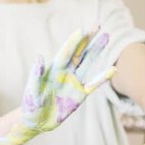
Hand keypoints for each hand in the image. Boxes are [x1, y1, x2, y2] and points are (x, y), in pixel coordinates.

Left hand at [0, 27, 115, 144]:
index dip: (73, 42)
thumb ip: (36, 75)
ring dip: (97, 51)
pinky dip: (102, 78)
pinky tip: (113, 69)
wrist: (36, 121)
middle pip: (79, 53)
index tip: (82, 30)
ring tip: (106, 37)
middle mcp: (64, 73)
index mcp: (52, 70)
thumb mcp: (32, 91)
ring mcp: (73, 82)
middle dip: (88, 39)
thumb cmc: (30, 105)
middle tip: (98, 24)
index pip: (65, 53)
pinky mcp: (79, 95)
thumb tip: (39, 58)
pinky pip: (93, 84)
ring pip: (87, 63)